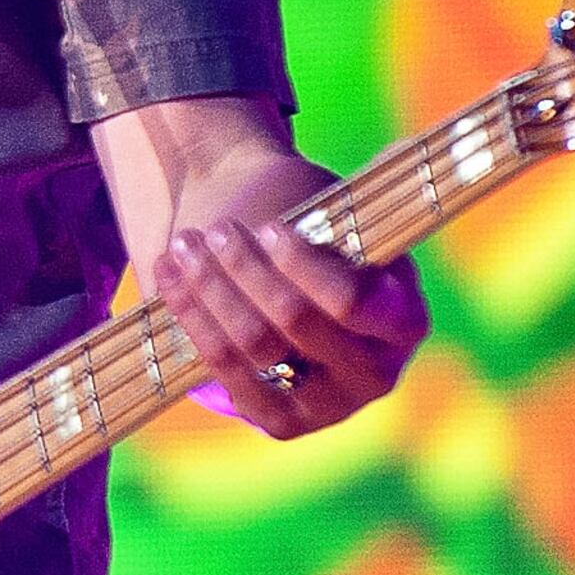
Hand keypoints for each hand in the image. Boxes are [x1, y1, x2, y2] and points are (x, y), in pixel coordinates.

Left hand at [148, 159, 429, 437]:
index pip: (354, 303)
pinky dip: (193, 318)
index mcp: (404, 319)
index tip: (269, 229)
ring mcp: (328, 404)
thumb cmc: (308, 228)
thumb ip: (367, 193)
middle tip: (215, 231)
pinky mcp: (280, 420)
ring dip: (211, 288)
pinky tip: (170, 275)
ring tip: (185, 243)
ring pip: (253, 345)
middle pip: (295, 322)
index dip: (304, 267)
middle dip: (246, 270)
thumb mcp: (340, 209)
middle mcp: (376, 373)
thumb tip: (403, 153)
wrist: (265, 265)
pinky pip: (225, 370)